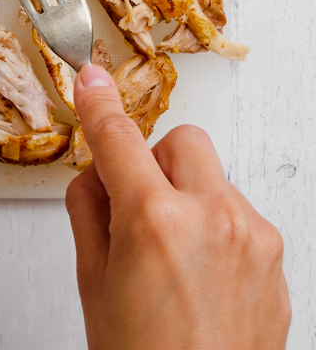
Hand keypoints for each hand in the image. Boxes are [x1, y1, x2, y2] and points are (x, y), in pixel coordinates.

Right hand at [66, 64, 289, 349]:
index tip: (91, 81)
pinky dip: (217, 234)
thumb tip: (96, 170)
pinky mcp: (277, 262)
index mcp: (154, 220)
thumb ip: (90, 210)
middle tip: (137, 205)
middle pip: (182, 141)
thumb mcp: (93, 285)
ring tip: (173, 262)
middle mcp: (211, 217)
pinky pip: (240, 219)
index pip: (118, 137)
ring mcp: (252, 239)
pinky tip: (201, 283)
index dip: (99, 105)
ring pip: (213, 180)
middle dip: (155, 161)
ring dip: (189, 200)